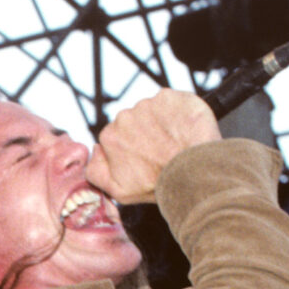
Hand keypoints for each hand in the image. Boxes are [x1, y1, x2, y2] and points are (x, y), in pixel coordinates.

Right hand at [85, 88, 223, 204]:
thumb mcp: (118, 192)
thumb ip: (95, 172)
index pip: (117, 136)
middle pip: (133, 121)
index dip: (132, 147)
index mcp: (110, 136)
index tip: (145, 157)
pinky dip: (178, 113)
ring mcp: (148, 104)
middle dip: (145, 133)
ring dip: (162, 123)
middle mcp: (125, 116)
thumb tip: (95, 150)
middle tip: (161, 151)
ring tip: (174, 142)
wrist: (193, 172)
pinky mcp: (171, 97)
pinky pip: (172, 102)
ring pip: (153, 111)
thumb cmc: (158, 184)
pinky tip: (184, 130)